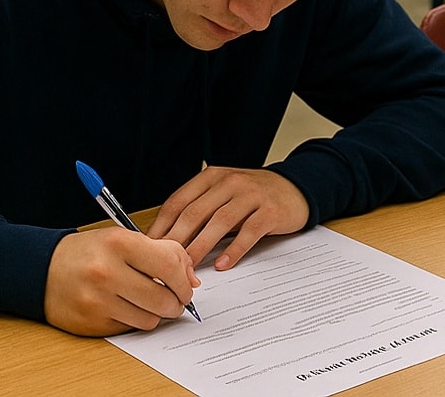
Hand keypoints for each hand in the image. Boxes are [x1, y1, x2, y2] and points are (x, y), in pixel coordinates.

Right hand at [44, 229, 198, 335]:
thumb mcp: (122, 238)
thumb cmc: (88, 253)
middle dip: (176, 302)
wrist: (42, 270)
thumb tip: (191, 279)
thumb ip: (161, 252)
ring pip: (149, 319)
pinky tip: (126, 308)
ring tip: (148, 302)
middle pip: (163, 298)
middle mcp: (107, 271)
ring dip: (155, 314)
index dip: (185, 280)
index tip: (186, 286)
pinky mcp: (92, 323)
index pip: (169, 265)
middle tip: (173, 299)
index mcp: (118, 243)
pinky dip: (134, 321)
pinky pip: (129, 329)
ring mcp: (98, 300)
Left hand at [149, 166, 309, 270]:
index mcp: (212, 177)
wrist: (294, 189)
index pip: (179, 200)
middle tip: (164, 263)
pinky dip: (234, 250)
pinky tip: (223, 265)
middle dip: (177, 240)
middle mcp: (229, 182)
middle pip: (195, 212)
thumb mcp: (223, 194)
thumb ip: (200, 209)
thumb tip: (168, 240)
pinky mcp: (270, 211)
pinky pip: (249, 232)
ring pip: (219, 222)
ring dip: (201, 246)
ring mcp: (251, 195)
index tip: (150, 247)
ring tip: (189, 267)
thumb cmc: (252, 196)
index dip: (162, 225)